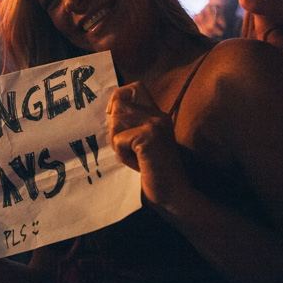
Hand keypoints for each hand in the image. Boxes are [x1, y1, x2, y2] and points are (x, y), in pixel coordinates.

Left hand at [107, 84, 189, 207]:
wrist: (174, 195)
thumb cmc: (154, 172)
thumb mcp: (141, 143)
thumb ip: (131, 125)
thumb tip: (109, 111)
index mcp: (158, 115)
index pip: (136, 87)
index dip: (119, 95)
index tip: (111, 113)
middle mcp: (159, 115)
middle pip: (118, 106)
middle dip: (114, 129)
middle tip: (128, 149)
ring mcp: (155, 124)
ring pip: (115, 122)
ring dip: (117, 144)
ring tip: (134, 157)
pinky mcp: (149, 136)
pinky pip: (118, 139)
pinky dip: (122, 154)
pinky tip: (137, 164)